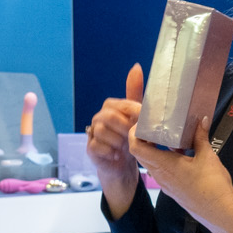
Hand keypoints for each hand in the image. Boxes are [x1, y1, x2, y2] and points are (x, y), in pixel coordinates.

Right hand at [86, 63, 144, 215]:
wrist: (123, 166)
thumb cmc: (131, 139)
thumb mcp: (138, 117)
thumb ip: (136, 93)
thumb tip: (136, 66)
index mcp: (111, 108)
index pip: (119, 104)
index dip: (132, 112)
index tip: (143, 121)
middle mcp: (99, 118)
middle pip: (108, 117)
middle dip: (124, 128)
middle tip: (134, 137)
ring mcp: (92, 134)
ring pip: (102, 132)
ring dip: (119, 141)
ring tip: (127, 148)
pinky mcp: (90, 149)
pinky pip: (96, 146)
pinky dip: (110, 152)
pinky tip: (118, 155)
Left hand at [128, 113, 232, 232]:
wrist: (219, 213)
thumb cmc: (212, 186)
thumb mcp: (207, 156)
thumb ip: (201, 136)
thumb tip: (201, 120)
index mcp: (164, 165)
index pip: (136, 148)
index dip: (135, 133)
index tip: (144, 122)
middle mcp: (160, 175)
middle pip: (141, 154)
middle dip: (144, 138)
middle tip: (155, 124)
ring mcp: (165, 183)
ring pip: (151, 162)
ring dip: (155, 148)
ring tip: (168, 135)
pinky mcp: (172, 188)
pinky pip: (161, 170)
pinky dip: (164, 158)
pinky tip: (180, 151)